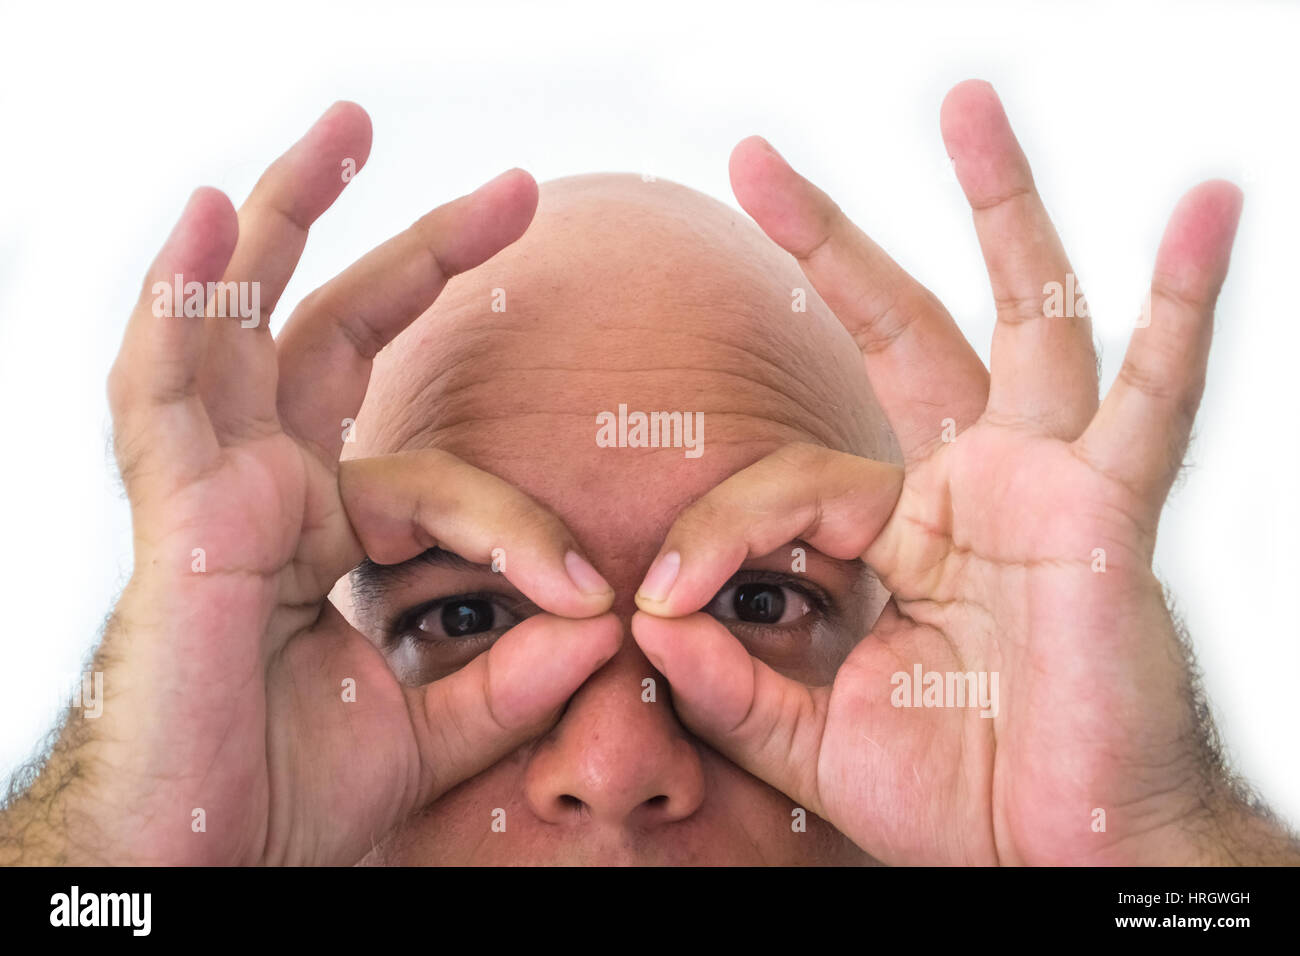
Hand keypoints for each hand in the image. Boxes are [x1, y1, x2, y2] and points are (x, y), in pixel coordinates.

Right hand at [1, 104, 618, 864]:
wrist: (202, 862)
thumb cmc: (288, 795)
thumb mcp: (429, 726)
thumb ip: (514, 675)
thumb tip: (606, 626)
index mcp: (321, 530)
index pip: (439, 479)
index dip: (520, 530)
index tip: (591, 598)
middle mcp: (264, 484)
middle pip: (334, 331)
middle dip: (419, 251)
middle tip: (517, 188)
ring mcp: (212, 481)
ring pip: (244, 318)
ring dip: (289, 217)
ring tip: (344, 129)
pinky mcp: (172, 503)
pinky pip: (167, 376)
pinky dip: (183, 292)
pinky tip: (217, 211)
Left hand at [632, 81, 1292, 863]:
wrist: (1056, 858)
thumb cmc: (955, 796)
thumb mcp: (812, 735)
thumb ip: (730, 681)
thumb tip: (645, 622)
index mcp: (898, 534)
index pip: (788, 481)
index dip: (715, 532)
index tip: (661, 598)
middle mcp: (970, 486)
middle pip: (903, 329)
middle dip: (834, 244)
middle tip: (758, 160)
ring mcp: (1043, 484)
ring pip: (1025, 317)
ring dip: (1000, 208)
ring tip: (966, 103)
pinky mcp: (1107, 510)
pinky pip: (1158, 394)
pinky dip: (1183, 304)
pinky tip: (1209, 208)